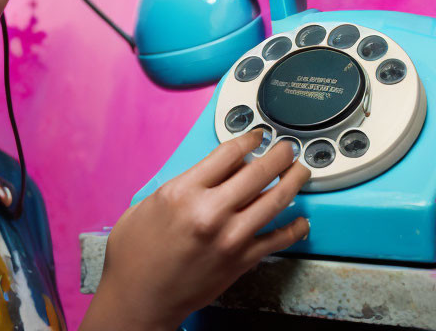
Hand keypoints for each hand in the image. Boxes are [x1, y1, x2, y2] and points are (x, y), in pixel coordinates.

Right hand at [81, 129, 311, 329]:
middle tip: (287, 149)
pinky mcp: (241, 261)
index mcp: (183, 192)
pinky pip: (278, 239)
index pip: (228, 153)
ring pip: (275, 200)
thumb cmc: (134, 255)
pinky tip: (301, 220)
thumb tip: (216, 171)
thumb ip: (183, 184)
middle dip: (279, 155)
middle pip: (259, 171)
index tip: (257, 137)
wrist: (138, 299)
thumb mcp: (147, 204)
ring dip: (293, 181)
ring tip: (300, 172)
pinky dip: (295, 228)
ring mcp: (230, 238)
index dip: (248, 139)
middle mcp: (210, 212)